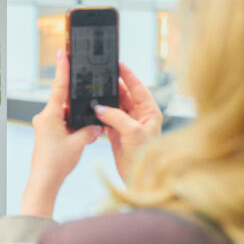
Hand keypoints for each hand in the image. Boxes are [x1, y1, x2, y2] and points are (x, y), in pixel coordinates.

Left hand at [20, 50, 102, 217]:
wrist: (44, 181)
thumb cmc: (56, 163)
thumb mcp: (78, 144)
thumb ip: (90, 130)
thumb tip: (97, 125)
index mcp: (49, 115)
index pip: (59, 87)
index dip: (63, 69)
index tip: (63, 52)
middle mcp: (45, 118)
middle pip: (64, 102)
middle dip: (78, 102)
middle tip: (89, 95)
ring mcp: (45, 126)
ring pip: (65, 115)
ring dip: (77, 118)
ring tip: (88, 127)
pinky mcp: (48, 135)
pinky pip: (63, 125)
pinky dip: (74, 127)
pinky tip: (84, 134)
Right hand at [94, 62, 161, 181]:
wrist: (141, 180)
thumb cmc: (145, 157)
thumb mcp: (132, 132)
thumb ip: (116, 117)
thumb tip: (100, 107)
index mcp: (150, 112)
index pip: (139, 88)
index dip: (128, 76)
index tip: (118, 64)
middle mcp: (140, 117)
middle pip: (125, 96)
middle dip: (113, 88)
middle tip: (100, 78)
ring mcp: (128, 126)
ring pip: (114, 107)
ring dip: (105, 102)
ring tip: (93, 93)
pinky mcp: (118, 135)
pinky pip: (107, 120)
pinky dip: (100, 116)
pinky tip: (92, 111)